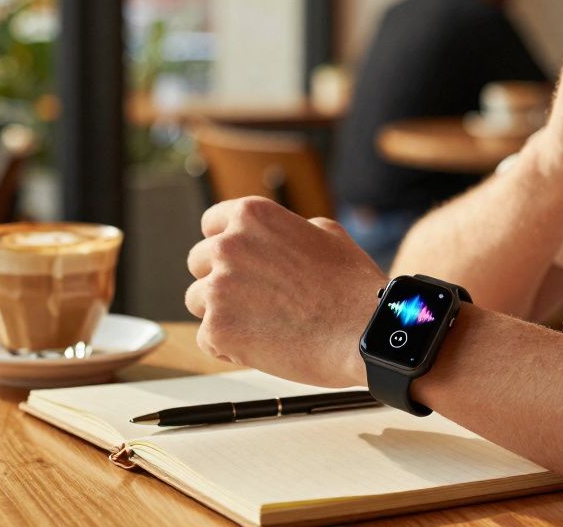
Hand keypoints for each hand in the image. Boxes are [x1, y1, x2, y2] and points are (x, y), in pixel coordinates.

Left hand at [185, 197, 386, 387]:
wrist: (364, 333)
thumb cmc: (353, 287)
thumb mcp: (326, 234)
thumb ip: (287, 230)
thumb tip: (274, 238)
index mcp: (252, 216)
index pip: (211, 224)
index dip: (225, 244)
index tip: (236, 262)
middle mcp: (228, 246)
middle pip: (199, 262)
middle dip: (221, 279)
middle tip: (254, 300)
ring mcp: (218, 287)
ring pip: (198, 300)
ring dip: (222, 312)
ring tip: (264, 325)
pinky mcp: (217, 329)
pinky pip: (208, 338)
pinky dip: (230, 346)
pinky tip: (264, 346)